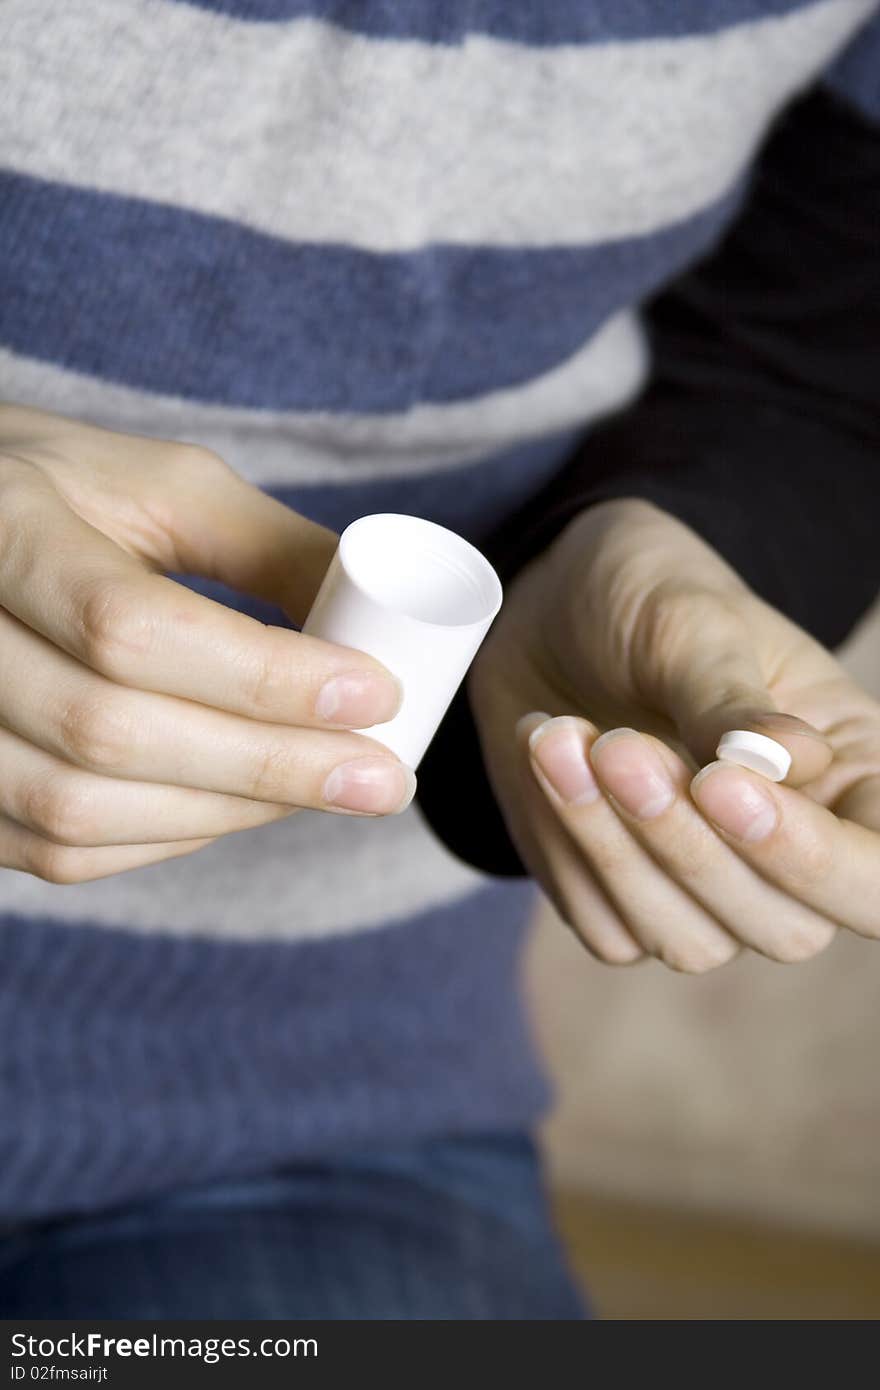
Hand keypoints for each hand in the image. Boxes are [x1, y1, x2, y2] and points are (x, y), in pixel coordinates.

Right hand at [0, 405, 412, 882]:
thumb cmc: (70, 494)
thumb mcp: (163, 487)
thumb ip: (267, 550)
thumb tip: (376, 632)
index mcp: (3, 527)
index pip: (130, 627)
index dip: (262, 677)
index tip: (377, 694)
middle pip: (108, 733)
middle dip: (269, 766)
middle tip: (383, 777)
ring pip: (79, 809)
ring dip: (227, 812)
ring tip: (327, 791)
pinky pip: (57, 848)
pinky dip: (168, 838)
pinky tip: (241, 808)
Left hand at [470, 498, 879, 971]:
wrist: (550, 613)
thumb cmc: (645, 601)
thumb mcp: (693, 624)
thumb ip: (733, 702)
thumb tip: (787, 762)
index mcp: (852, 775)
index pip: (877, 876)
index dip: (817, 860)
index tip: (719, 784)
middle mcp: (794, 850)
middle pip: (786, 929)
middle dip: (690, 846)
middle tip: (617, 746)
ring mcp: (710, 890)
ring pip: (692, 941)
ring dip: (617, 850)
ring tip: (562, 739)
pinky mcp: (627, 902)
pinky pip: (609, 929)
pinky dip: (569, 853)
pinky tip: (546, 766)